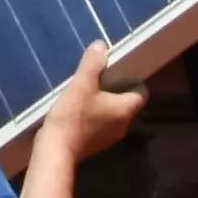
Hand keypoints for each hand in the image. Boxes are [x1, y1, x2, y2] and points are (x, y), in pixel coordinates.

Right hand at [38, 41, 148, 162]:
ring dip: (103, 102)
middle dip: (115, 89)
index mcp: (125, 110)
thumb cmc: (73, 116)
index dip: (133, 80)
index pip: (141, 93)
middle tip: (100, 76)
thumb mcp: (82, 84)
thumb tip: (102, 46)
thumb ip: (93, 64)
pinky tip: (77, 107)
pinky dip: (94, 114)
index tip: (119, 70)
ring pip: (112, 113)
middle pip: (126, 103)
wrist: (56, 150)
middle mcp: (122, 125)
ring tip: (86, 89)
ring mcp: (109, 137)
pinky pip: (100, 123)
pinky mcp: (95, 143)